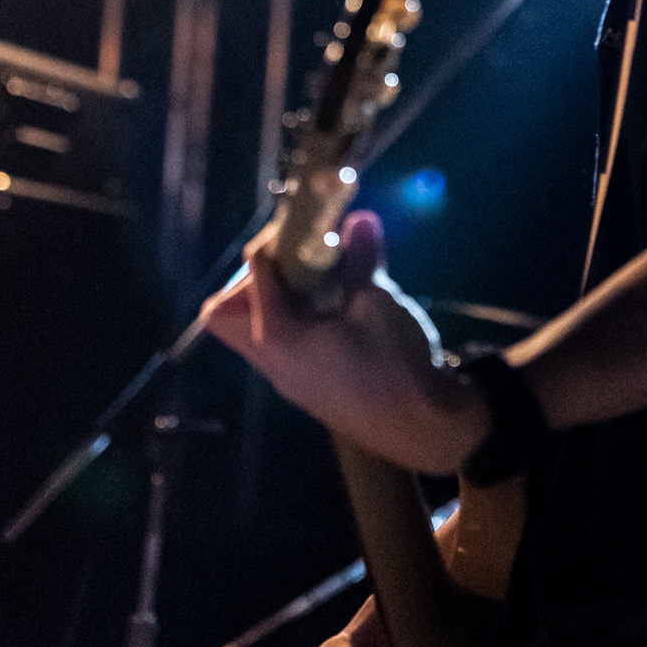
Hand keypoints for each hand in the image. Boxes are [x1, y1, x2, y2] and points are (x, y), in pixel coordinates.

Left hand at [201, 211, 487, 473]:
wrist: (421, 427)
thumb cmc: (394, 363)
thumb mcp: (378, 302)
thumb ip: (362, 259)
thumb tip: (361, 218)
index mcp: (277, 339)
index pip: (250, 280)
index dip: (273, 247)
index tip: (302, 229)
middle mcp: (270, 362)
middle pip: (224, 317)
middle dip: (252, 280)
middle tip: (294, 262)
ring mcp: (286, 379)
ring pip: (249, 333)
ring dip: (273, 300)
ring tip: (317, 282)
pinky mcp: (305, 387)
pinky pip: (277, 346)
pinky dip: (293, 319)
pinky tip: (335, 308)